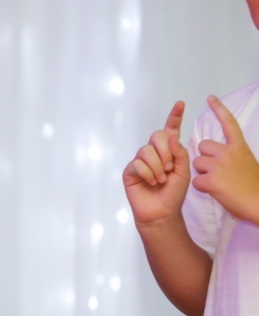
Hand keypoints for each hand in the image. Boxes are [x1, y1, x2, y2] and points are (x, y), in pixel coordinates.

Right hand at [123, 101, 189, 225]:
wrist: (162, 212)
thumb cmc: (174, 193)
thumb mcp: (184, 171)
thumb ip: (180, 152)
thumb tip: (171, 136)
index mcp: (169, 151)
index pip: (170, 130)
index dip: (174, 116)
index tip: (181, 104)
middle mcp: (153, 153)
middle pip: (157, 136)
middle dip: (166, 151)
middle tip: (170, 168)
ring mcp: (140, 161)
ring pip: (147, 151)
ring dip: (158, 166)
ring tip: (161, 179)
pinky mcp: (130, 171)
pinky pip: (138, 164)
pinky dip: (148, 174)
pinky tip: (151, 183)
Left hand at [191, 95, 258, 222]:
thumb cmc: (253, 186)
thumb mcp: (247, 162)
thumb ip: (233, 155)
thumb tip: (220, 154)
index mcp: (239, 147)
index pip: (228, 123)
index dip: (219, 110)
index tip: (210, 98)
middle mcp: (229, 152)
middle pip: (202, 146)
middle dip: (205, 157)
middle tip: (217, 171)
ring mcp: (219, 165)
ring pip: (197, 163)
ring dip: (202, 173)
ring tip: (219, 182)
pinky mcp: (211, 180)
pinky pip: (196, 180)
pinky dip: (202, 187)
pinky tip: (216, 191)